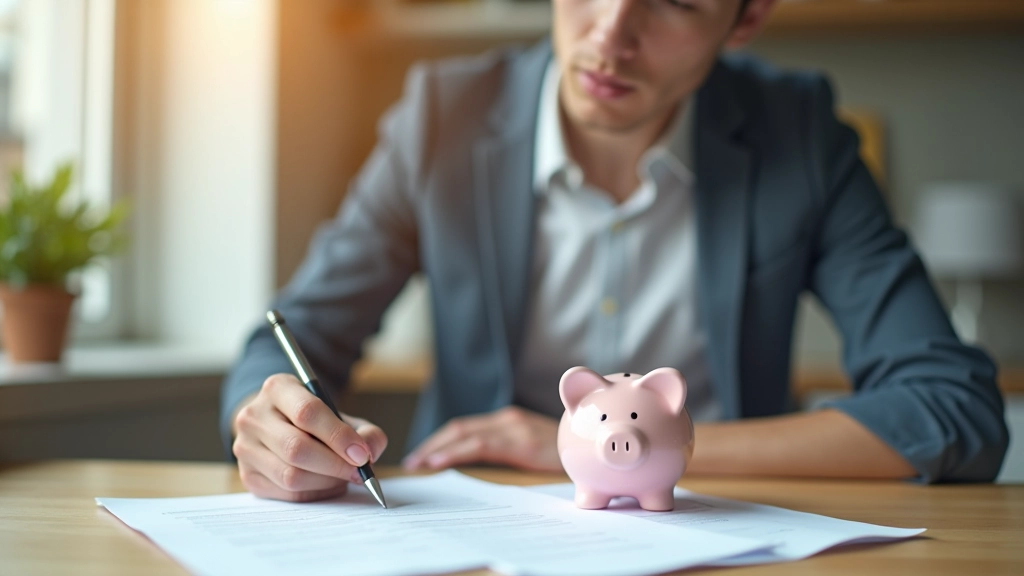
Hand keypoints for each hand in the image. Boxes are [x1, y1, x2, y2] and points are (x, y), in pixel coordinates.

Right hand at [232, 374, 387, 501]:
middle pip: (296, 448)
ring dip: (326, 481)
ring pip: (290, 475)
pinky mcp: (247, 475)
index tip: (362, 454)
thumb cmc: (314, 421)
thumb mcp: (340, 414)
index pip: (307, 412)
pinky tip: (327, 484)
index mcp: (278, 388)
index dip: (338, 436)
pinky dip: (314, 493)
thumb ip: (364, 431)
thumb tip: (370, 452)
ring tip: (343, 477)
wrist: (278, 425)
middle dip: (335, 464)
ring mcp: (246, 447)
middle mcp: (254, 415)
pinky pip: (286, 493)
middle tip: (359, 472)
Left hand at [402, 406, 561, 471]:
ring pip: (465, 434)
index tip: (422, 455)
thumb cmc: (565, 453)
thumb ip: (509, 448)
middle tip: (412, 461)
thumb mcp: (533, 447)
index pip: (465, 426)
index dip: (440, 439)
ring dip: (437, 449)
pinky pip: (481, 445)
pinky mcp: (521, 443)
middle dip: (432, 444)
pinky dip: (456, 452)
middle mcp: (508, 419)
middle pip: (459, 427)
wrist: (596, 448)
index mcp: (509, 419)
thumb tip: (480, 462)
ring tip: (419, 463)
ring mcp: (514, 429)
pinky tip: (439, 462)